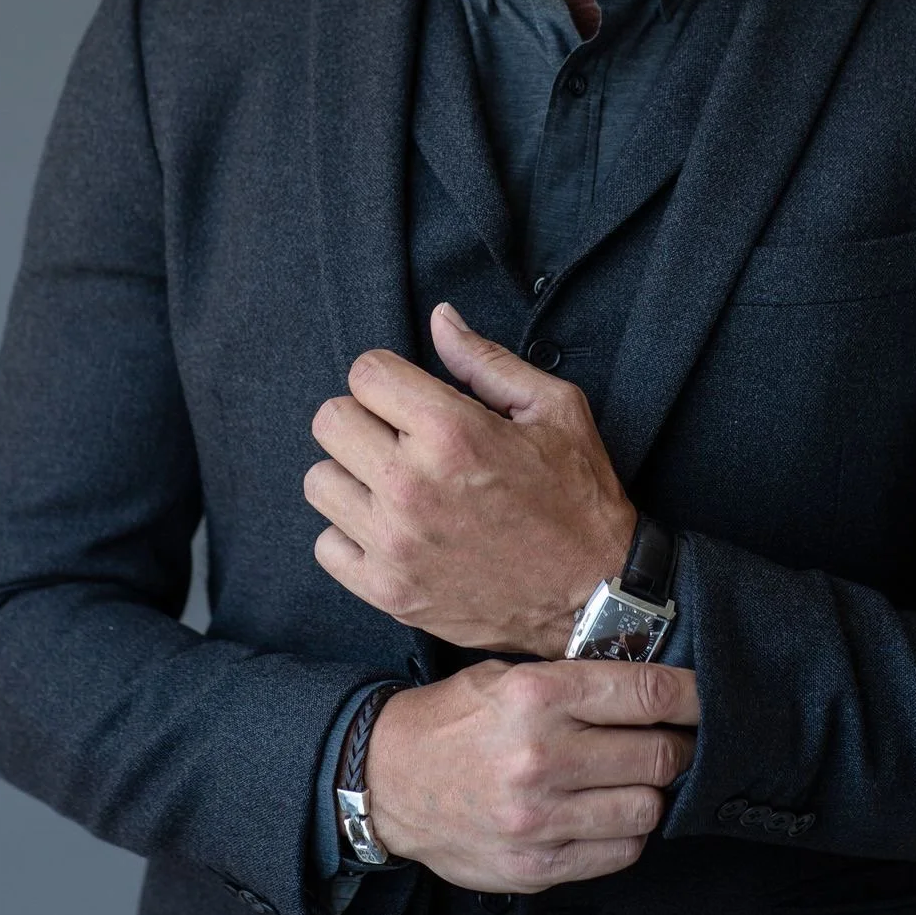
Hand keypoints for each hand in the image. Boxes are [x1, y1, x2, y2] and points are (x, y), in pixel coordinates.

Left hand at [304, 304, 637, 655]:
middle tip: (399, 435)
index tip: (409, 394)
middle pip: (330, 421)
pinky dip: (351, 534)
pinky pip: (326, 545)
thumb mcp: (553, 409)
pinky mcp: (389, 592)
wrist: (595, 596)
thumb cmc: (579, 497)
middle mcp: (412, 486)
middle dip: (364, 417)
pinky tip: (392, 528)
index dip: (388, 375)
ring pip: (320, 482)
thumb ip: (486, 360)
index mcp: (452, 432)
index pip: (365, 373)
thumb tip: (440, 318)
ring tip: (394, 483)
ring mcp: (395, 544)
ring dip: (353, 475)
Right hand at [363, 657, 698, 892]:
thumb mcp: (506, 675)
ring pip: (647, 808)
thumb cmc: (454, 720)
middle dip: (678, 745)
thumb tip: (645, 679)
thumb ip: (572, 679)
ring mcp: (540, 818)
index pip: (643, 691)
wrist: (389, 781)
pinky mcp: (537, 865)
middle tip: (676, 738)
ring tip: (637, 776)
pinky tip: (609, 811)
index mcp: (537, 695)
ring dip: (652, 791)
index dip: (688, 694)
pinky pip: (618, 852)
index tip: (704, 695)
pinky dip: (627, 832)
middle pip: (657, 754)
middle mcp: (542, 756)